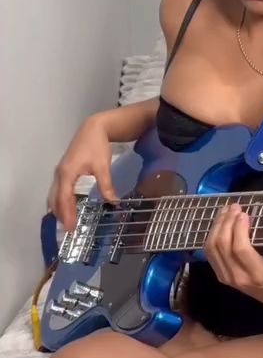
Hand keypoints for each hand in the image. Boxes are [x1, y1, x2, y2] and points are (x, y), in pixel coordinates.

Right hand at [47, 116, 119, 232]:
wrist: (92, 128)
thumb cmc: (96, 146)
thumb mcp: (102, 167)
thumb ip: (106, 185)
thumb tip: (113, 202)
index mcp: (67, 174)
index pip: (64, 199)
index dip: (66, 214)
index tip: (71, 228)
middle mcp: (59, 174)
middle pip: (55, 199)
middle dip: (60, 214)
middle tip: (68, 229)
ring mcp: (60, 172)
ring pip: (54, 194)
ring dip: (58, 208)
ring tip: (66, 222)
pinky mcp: (63, 170)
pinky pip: (58, 189)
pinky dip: (60, 200)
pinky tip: (67, 207)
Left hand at [203, 203, 262, 308]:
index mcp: (258, 274)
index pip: (240, 249)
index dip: (238, 229)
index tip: (244, 213)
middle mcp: (239, 277)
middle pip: (222, 246)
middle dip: (226, 222)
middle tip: (234, 207)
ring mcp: (227, 278)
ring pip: (212, 248)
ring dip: (217, 226)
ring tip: (226, 211)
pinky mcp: (221, 275)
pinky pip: (210, 253)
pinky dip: (212, 235)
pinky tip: (221, 223)